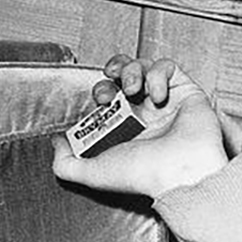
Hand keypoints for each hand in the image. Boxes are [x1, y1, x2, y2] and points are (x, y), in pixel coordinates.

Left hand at [52, 55, 228, 199]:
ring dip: (133, 70)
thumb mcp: (92, 173)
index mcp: (124, 130)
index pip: (108, 98)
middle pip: (123, 76)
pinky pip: (168, 67)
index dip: (100, 92)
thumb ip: (65, 163)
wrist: (177, 172)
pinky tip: (157, 95)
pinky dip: (159, 74)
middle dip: (114, 73)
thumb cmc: (141, 175)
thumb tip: (55, 143)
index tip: (99, 101)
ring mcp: (165, 103)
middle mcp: (144, 115)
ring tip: (133, 88)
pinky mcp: (185, 92)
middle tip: (112, 88)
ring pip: (144, 67)